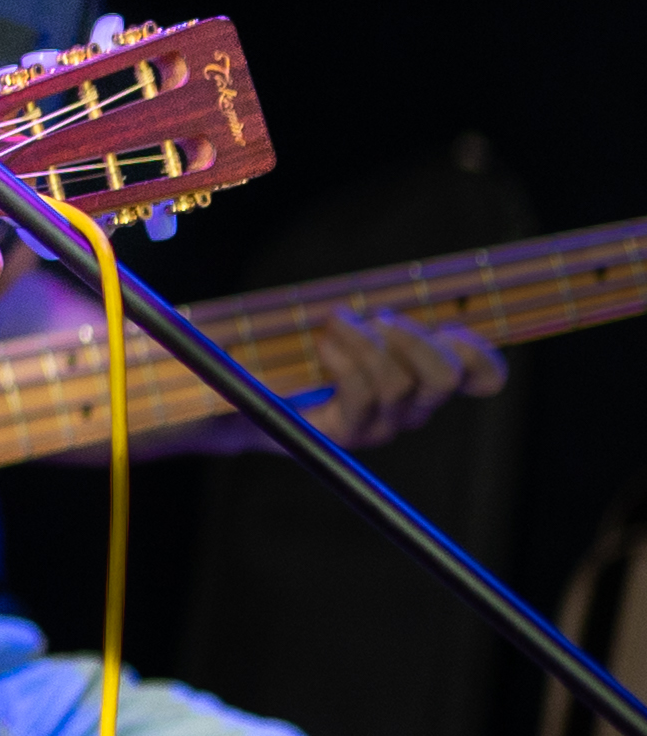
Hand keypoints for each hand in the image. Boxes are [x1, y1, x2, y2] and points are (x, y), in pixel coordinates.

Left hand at [299, 303, 506, 447]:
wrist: (251, 399)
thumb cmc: (301, 350)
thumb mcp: (348, 325)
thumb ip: (382, 315)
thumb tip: (404, 301)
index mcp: (425, 380)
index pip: (483, 377)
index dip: (480, 353)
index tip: (447, 327)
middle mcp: (412, 408)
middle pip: (445, 378)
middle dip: (413, 338)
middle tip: (379, 318)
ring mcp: (380, 425)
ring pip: (399, 384)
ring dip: (368, 342)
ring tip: (338, 323)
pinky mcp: (345, 434)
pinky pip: (361, 394)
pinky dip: (346, 360)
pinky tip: (325, 345)